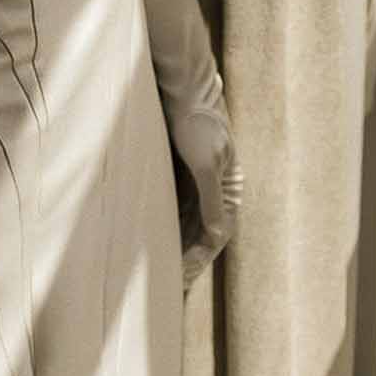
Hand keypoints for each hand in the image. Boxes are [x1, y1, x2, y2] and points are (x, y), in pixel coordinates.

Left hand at [168, 103, 243, 290]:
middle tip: (169, 287)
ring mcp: (196, 182)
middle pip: (201, 233)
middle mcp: (215, 190)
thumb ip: (211, 199)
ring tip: (158, 272)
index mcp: (228, 189)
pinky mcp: (179, 173)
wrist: (183, 87)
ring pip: (185, 223)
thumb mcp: (204, 161)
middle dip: (187, 260)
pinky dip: (163, 226)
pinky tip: (148, 239)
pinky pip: (172, 208)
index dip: (198, 259)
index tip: (180, 279)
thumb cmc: (196, 121)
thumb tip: (218, 235)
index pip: (215, 235)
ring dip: (174, 245)